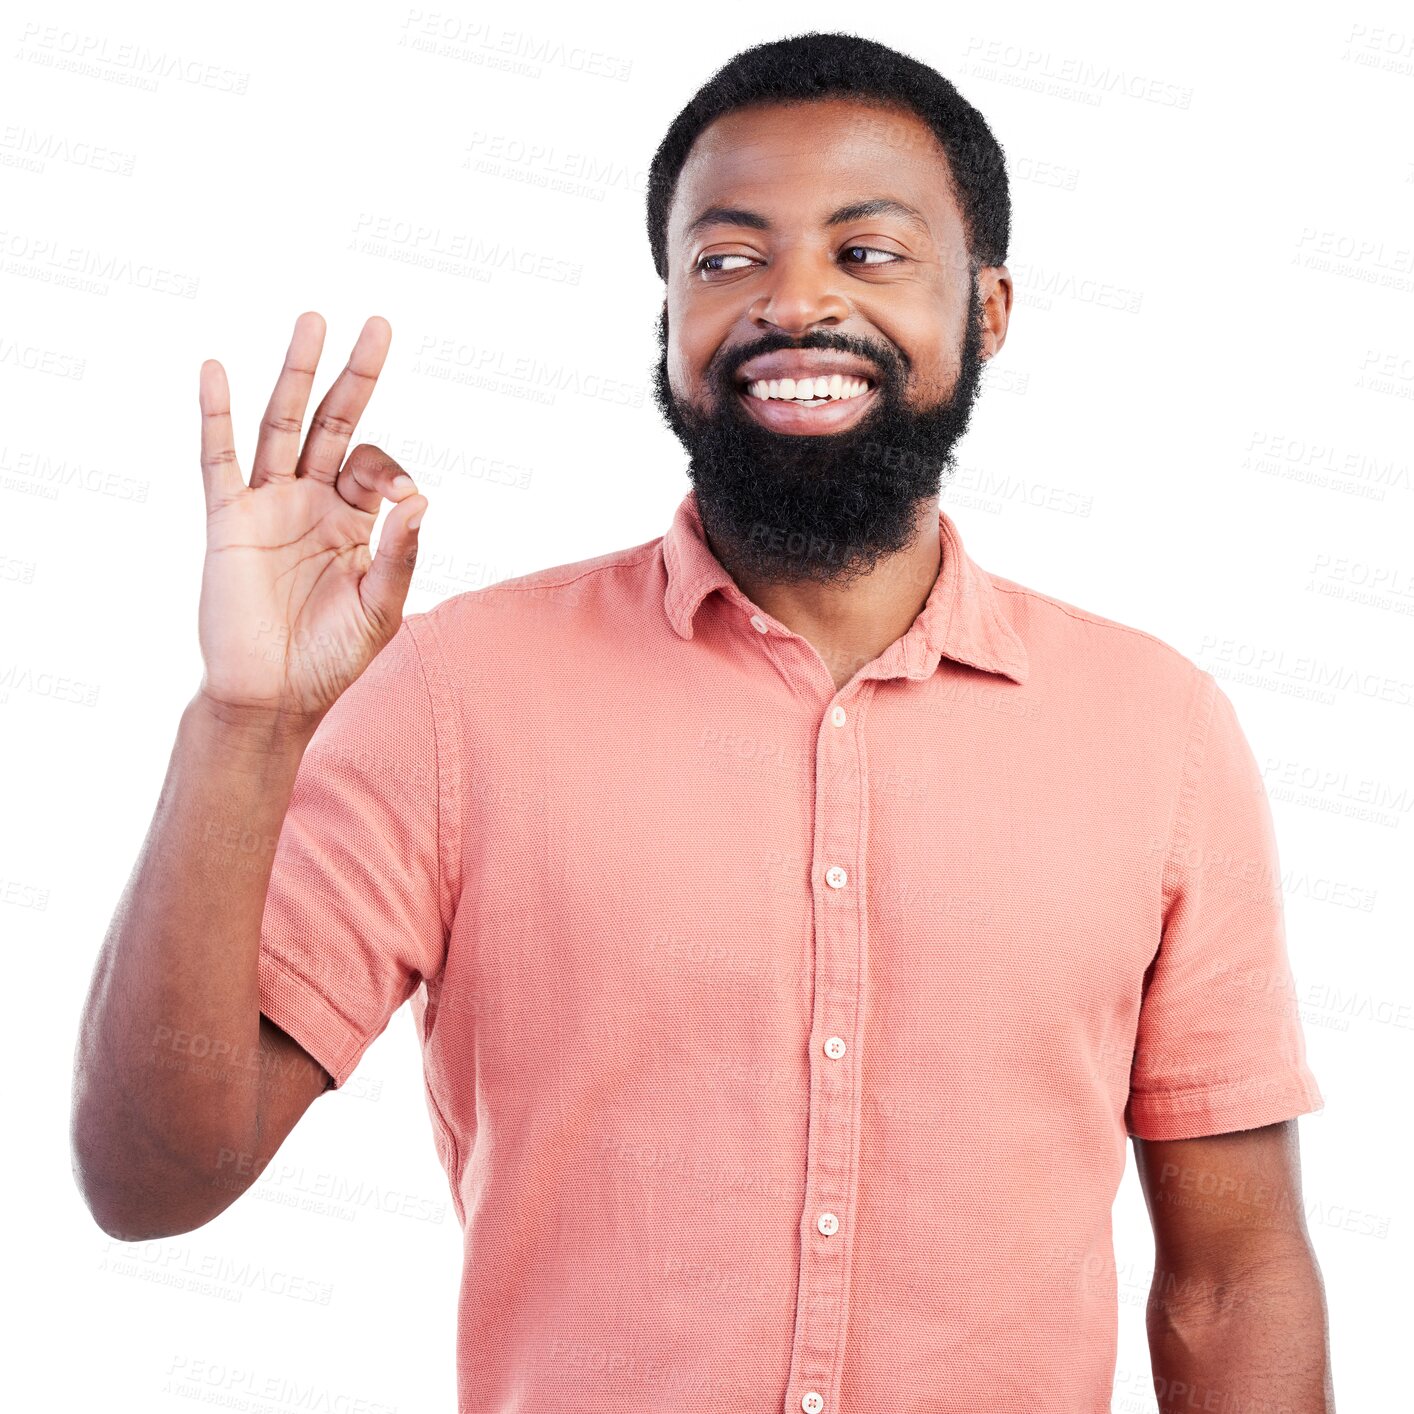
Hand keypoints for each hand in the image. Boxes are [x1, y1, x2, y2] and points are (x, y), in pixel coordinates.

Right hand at [194, 312, 426, 725]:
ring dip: (297, 374)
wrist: (273, 696)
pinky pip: (218, 460)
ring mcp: (268, 505)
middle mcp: (312, 502)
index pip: (376, 468)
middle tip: (377, 324)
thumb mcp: (382, 608)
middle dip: (355, 375)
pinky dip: (217, 416)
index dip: (394, 472)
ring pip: (282, 426)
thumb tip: (423, 499)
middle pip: (334, 423)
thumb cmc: (331, 658)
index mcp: (354, 521)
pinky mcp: (228, 520)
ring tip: (313, 321)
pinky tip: (217, 371)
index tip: (406, 501)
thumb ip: (401, 554)